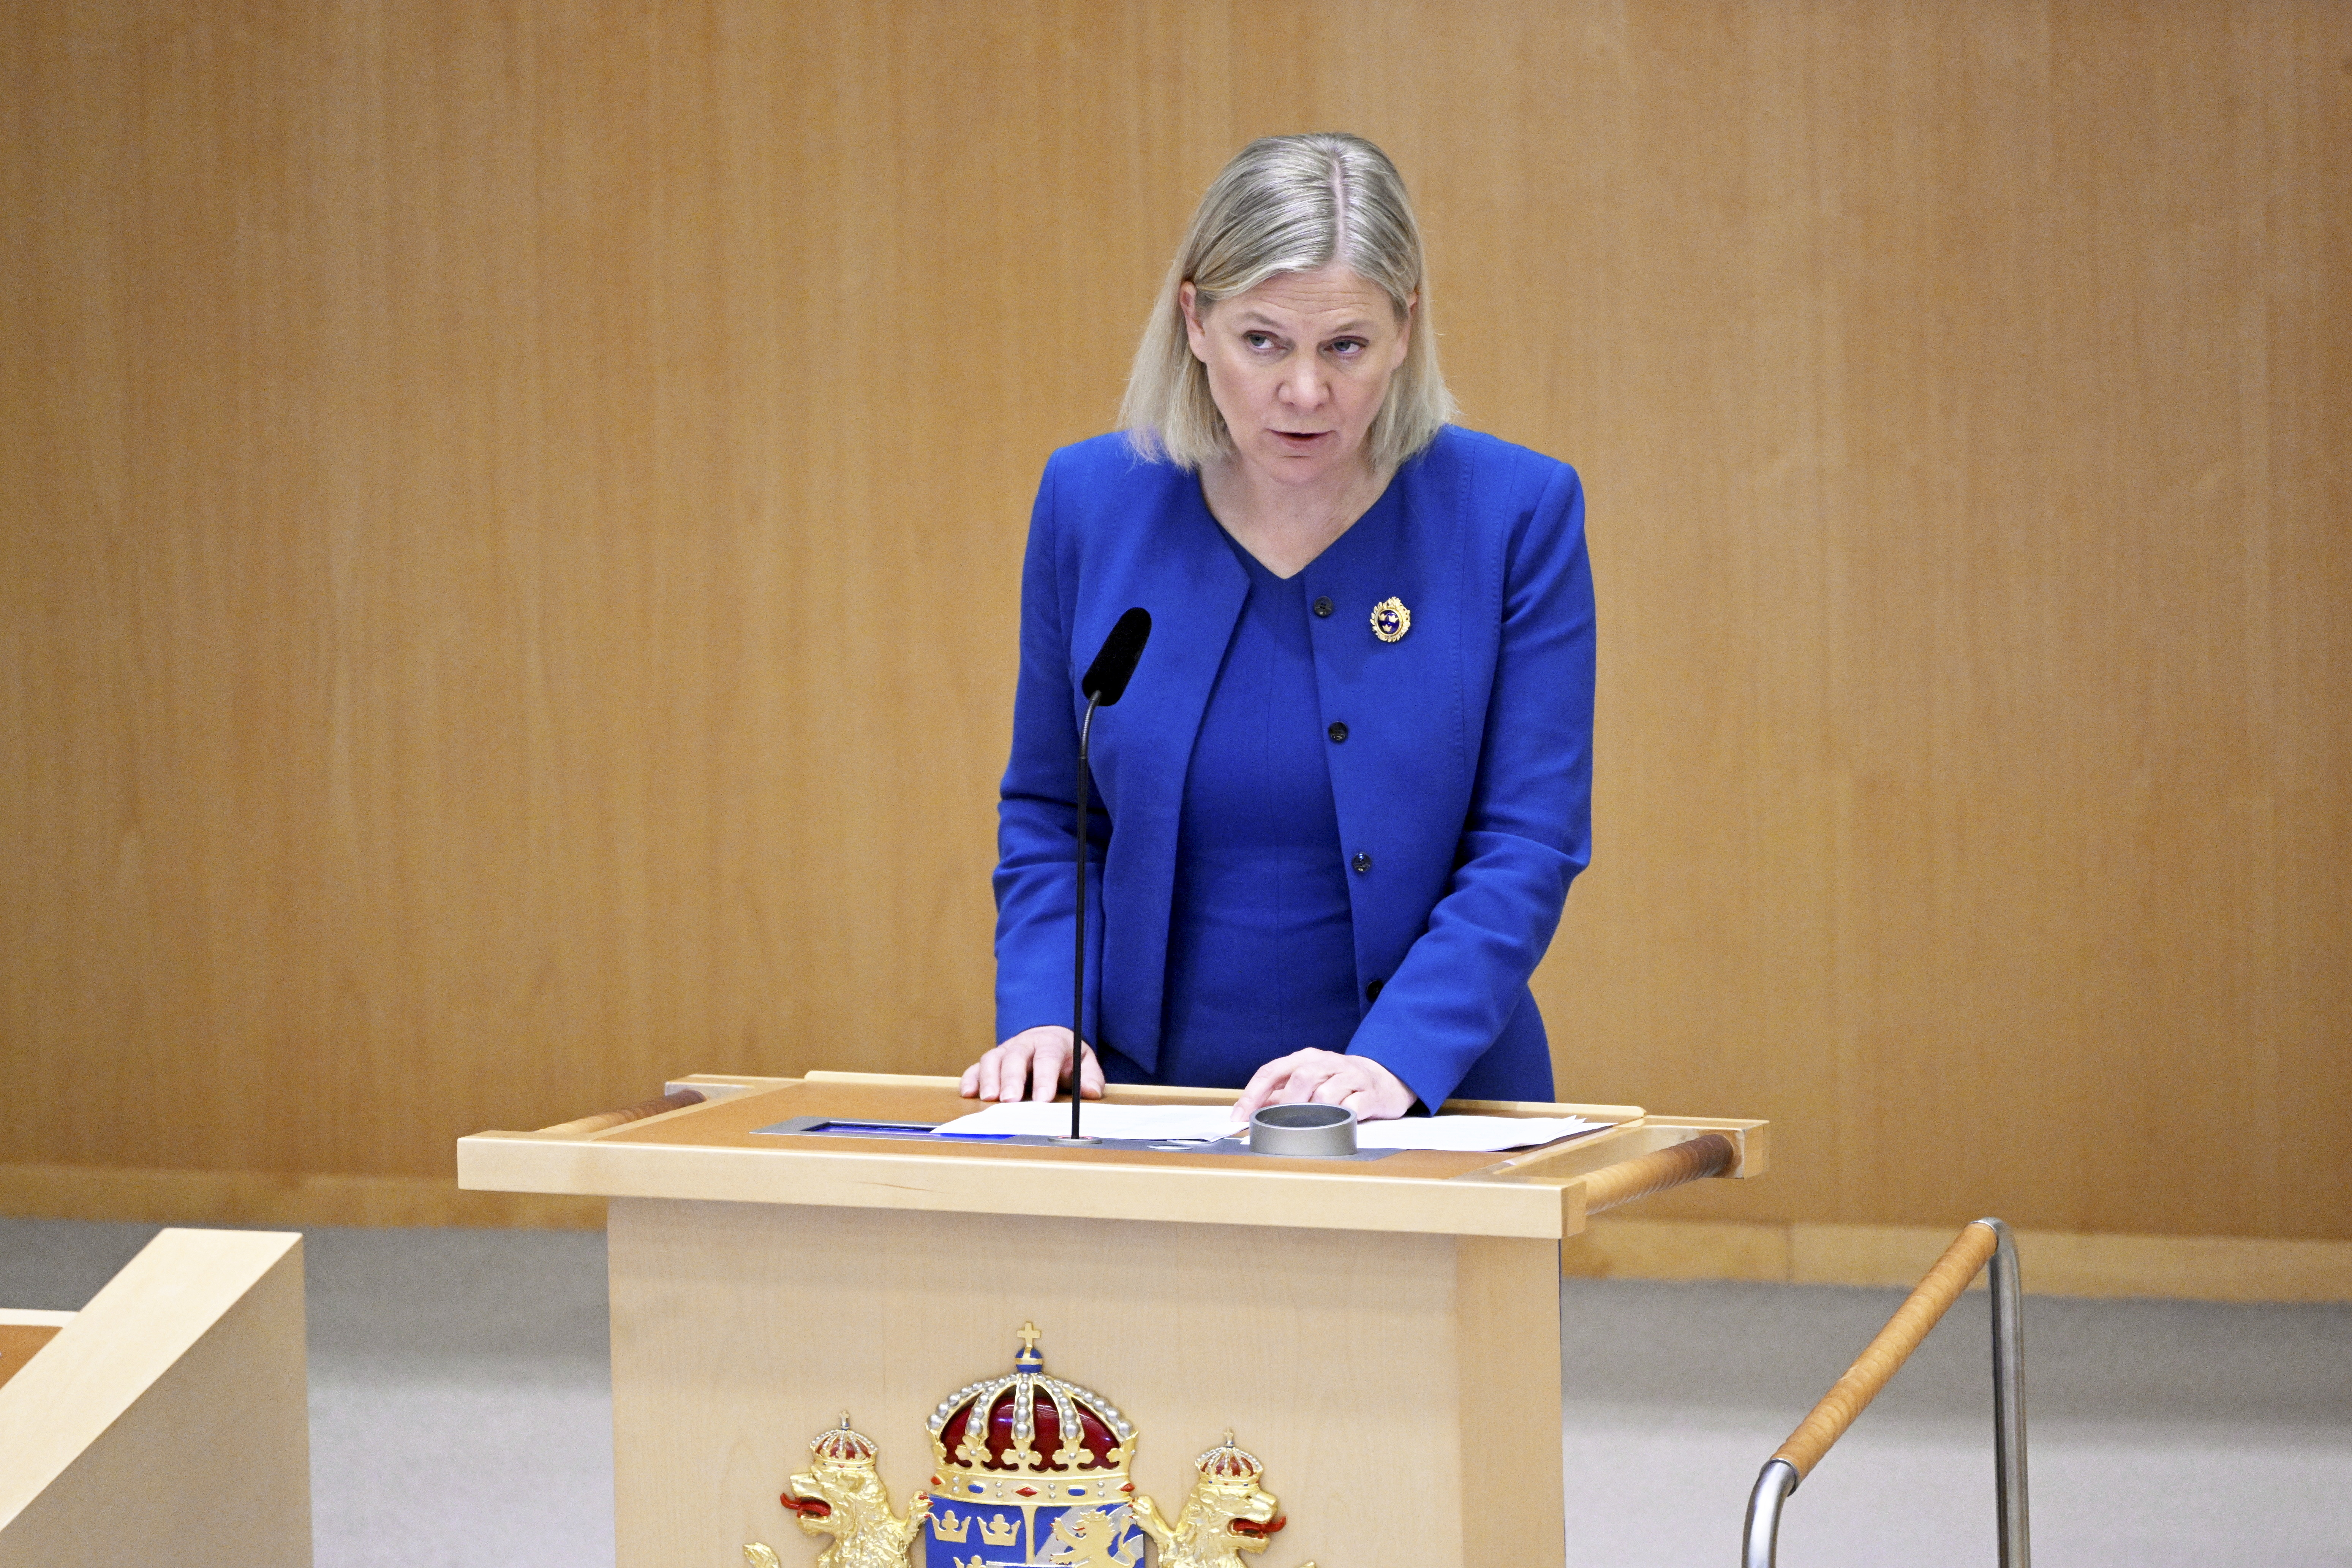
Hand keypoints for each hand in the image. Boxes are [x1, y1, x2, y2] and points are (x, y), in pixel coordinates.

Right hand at [960, 1026, 1104, 1102]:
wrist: (1049, 1039)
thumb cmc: (1066, 1056)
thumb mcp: (1085, 1062)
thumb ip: (1090, 1077)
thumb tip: (1091, 1092)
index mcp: (1050, 1043)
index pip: (1047, 1058)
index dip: (1044, 1079)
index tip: (1042, 1100)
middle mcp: (1025, 1044)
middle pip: (1016, 1057)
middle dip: (1012, 1079)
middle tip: (1010, 1100)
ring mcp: (1005, 1051)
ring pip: (993, 1059)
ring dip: (989, 1079)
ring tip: (989, 1099)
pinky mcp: (991, 1061)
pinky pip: (976, 1067)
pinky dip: (970, 1079)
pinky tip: (968, 1093)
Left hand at [1230, 1049, 1414, 1125]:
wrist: (1385, 1079)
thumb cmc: (1339, 1082)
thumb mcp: (1308, 1081)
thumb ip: (1281, 1094)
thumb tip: (1249, 1111)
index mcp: (1306, 1058)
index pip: (1272, 1071)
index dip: (1252, 1094)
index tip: (1239, 1117)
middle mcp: (1328, 1063)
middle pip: (1301, 1079)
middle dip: (1286, 1105)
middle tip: (1282, 1125)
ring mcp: (1351, 1077)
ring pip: (1326, 1095)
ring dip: (1315, 1114)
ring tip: (1314, 1125)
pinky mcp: (1370, 1094)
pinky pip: (1352, 1108)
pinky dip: (1341, 1119)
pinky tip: (1339, 1123)